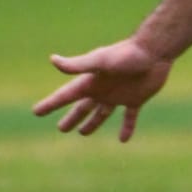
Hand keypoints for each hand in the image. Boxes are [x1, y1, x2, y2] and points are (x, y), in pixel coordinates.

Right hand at [31, 39, 173, 141]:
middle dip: (71, 117)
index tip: (36, 112)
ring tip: (83, 133)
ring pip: (102, 113)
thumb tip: (52, 59)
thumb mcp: (100, 60)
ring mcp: (119, 95)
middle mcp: (102, 89)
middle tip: (61, 129)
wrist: (155, 51)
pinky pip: (129, 117)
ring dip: (92, 123)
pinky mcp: (136, 98)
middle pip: (82, 107)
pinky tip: (123, 140)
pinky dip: (127, 128)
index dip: (51, 104)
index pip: (65, 96)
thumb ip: (78, 64)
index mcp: (90, 82)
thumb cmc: (127, 54)